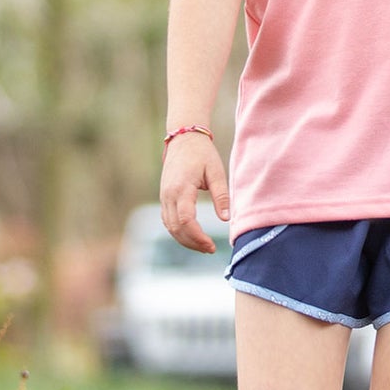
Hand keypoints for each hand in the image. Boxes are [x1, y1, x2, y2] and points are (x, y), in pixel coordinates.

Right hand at [159, 131, 228, 252]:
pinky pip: (168, 220)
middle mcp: (168, 195)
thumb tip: (225, 218)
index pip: (185, 220)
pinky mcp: (164, 198)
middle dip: (192, 242)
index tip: (211, 245)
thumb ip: (221, 195)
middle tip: (210, 250)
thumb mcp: (216, 172)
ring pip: (169, 227)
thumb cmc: (202, 154)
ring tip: (204, 246)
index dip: (197, 236)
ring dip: (185, 239)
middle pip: (175, 228)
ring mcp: (164, 197)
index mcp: (181, 188)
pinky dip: (178, 232)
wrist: (183, 140)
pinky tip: (192, 237)